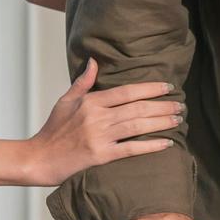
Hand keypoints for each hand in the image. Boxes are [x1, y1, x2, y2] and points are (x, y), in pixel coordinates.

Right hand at [24, 60, 178, 186]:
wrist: (39, 158)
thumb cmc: (53, 130)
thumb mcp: (65, 101)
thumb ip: (83, 82)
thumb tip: (93, 61)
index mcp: (91, 102)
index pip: (127, 91)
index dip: (150, 88)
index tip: (168, 87)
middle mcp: (97, 117)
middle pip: (137, 108)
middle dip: (162, 105)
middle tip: (180, 105)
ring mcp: (99, 136)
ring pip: (138, 126)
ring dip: (161, 122)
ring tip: (178, 120)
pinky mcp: (101, 156)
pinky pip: (131, 149)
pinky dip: (151, 146)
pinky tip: (166, 143)